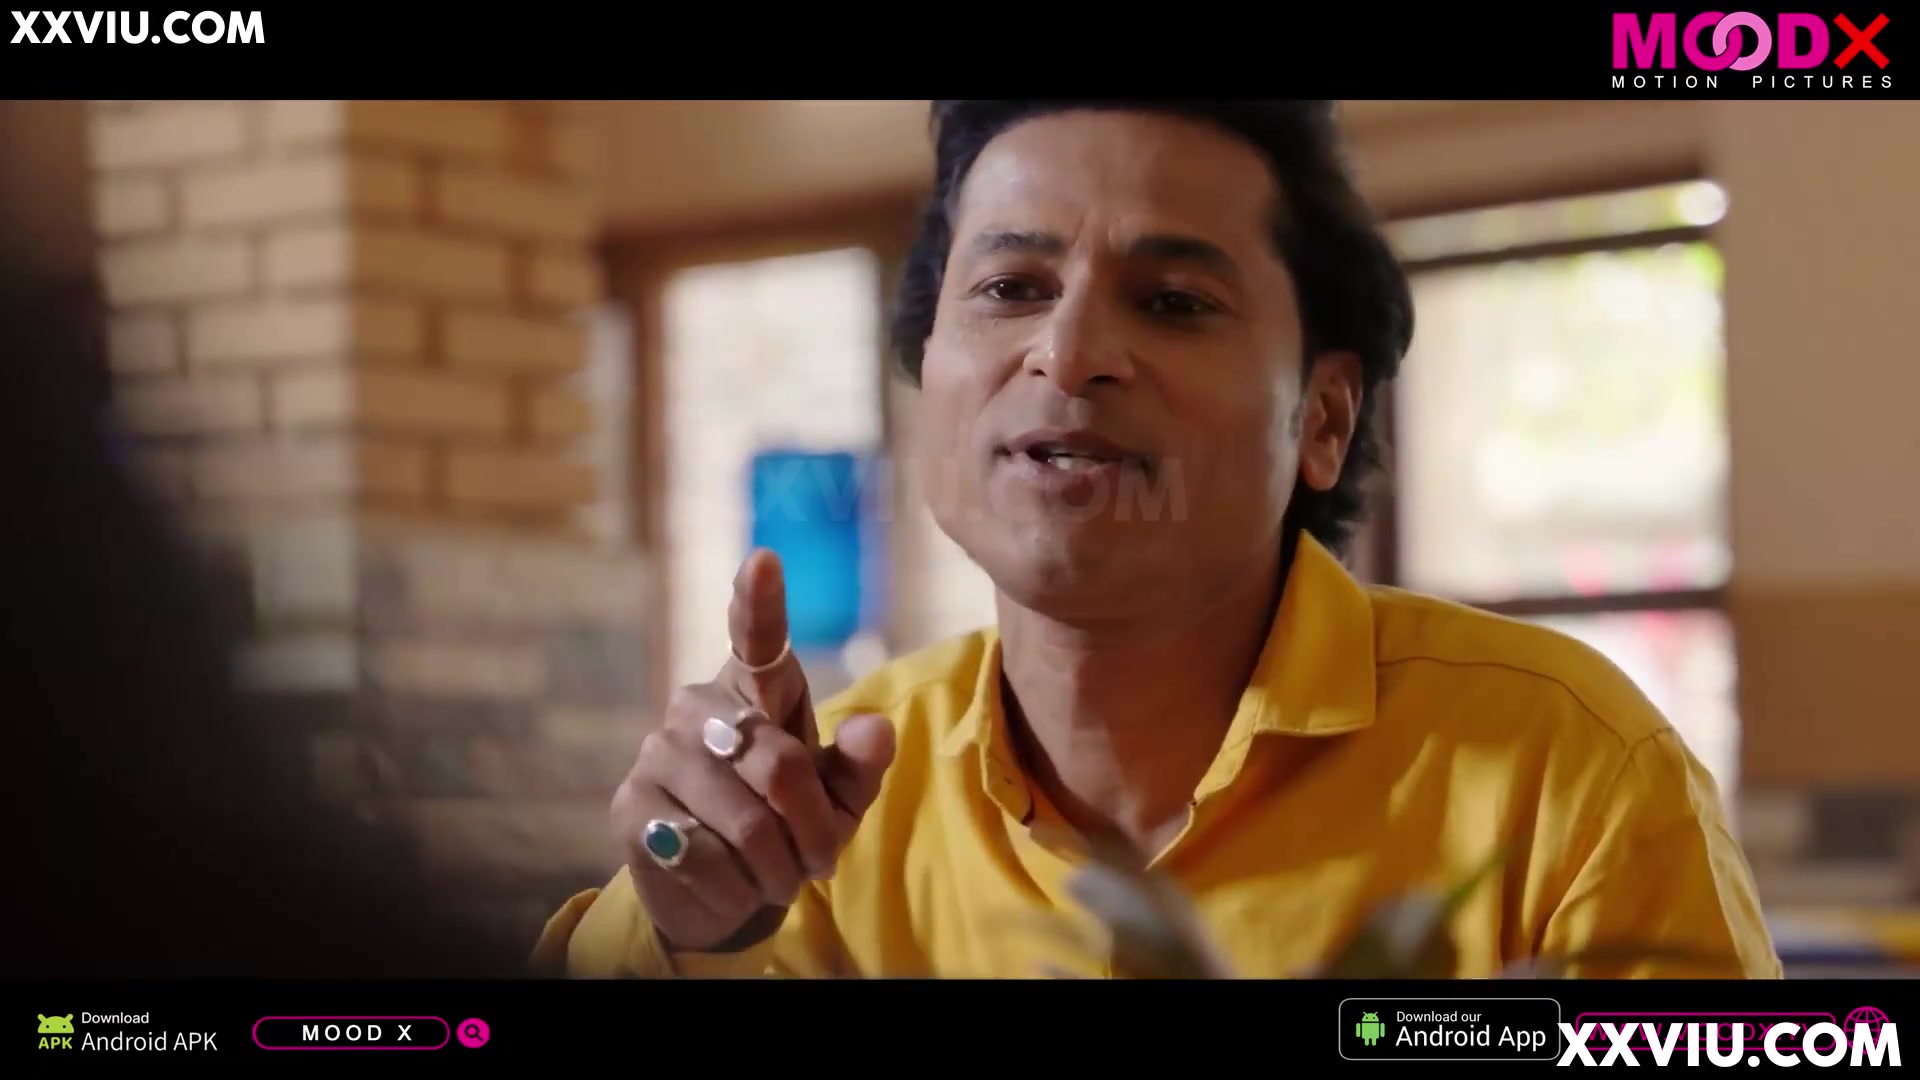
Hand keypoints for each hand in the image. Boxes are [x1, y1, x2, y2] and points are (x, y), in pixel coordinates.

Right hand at [609, 550, 895, 952]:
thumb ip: (859, 764)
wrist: (721, 890)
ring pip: (746, 822)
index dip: (759, 601)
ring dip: (778, 866)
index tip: (765, 560)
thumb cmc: (788, 824)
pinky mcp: (631, 809)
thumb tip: (875, 728)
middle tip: (819, 860)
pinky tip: (732, 883)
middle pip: (780, 766)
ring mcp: (658, 754)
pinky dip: (737, 888)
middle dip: (813, 829)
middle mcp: (698, 706)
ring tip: (778, 875)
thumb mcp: (838, 798)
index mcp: (755, 688)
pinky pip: (706, 858)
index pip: (758, 639)